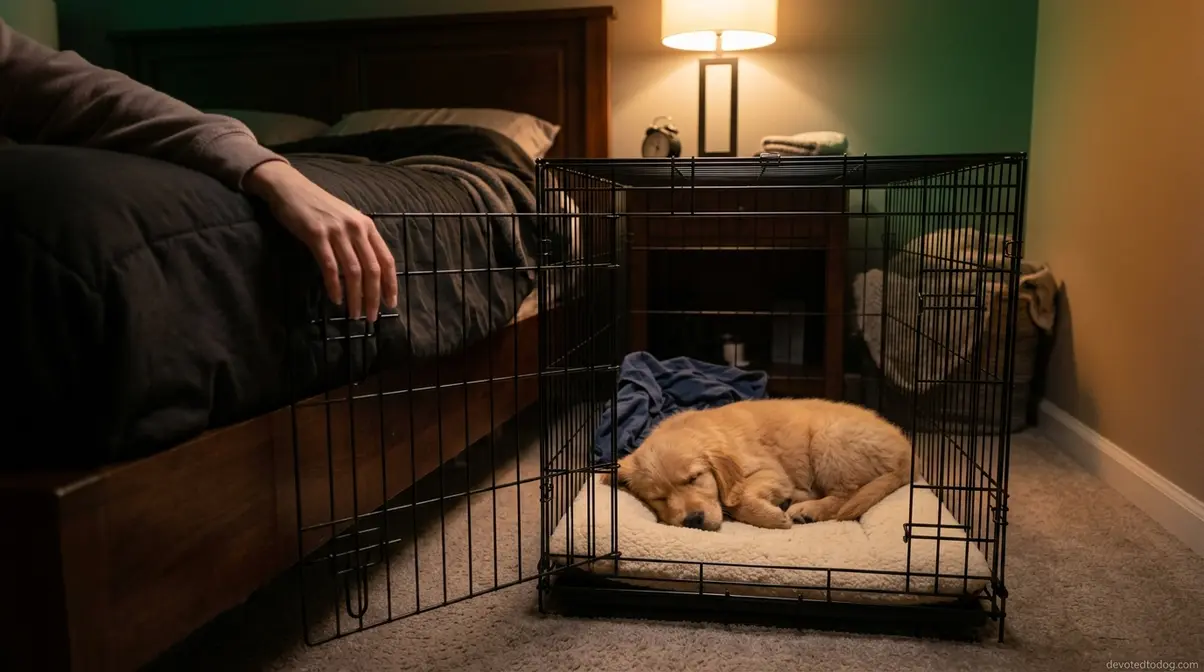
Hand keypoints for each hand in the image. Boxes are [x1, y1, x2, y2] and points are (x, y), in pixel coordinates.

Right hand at [244, 161, 397, 321]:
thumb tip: (369, 273)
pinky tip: (336, 299)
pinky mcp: (316, 235)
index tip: (390, 304)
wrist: (290, 188)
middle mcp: (356, 228)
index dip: (390, 284)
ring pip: (353, 271)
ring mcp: (337, 231)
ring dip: (356, 297)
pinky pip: (330, 267)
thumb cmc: (319, 207)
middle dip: (374, 297)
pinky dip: (335, 286)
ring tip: (355, 314)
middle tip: (372, 317)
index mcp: (367, 226)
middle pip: (372, 269)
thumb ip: (359, 241)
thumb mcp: (347, 221)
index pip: (386, 259)